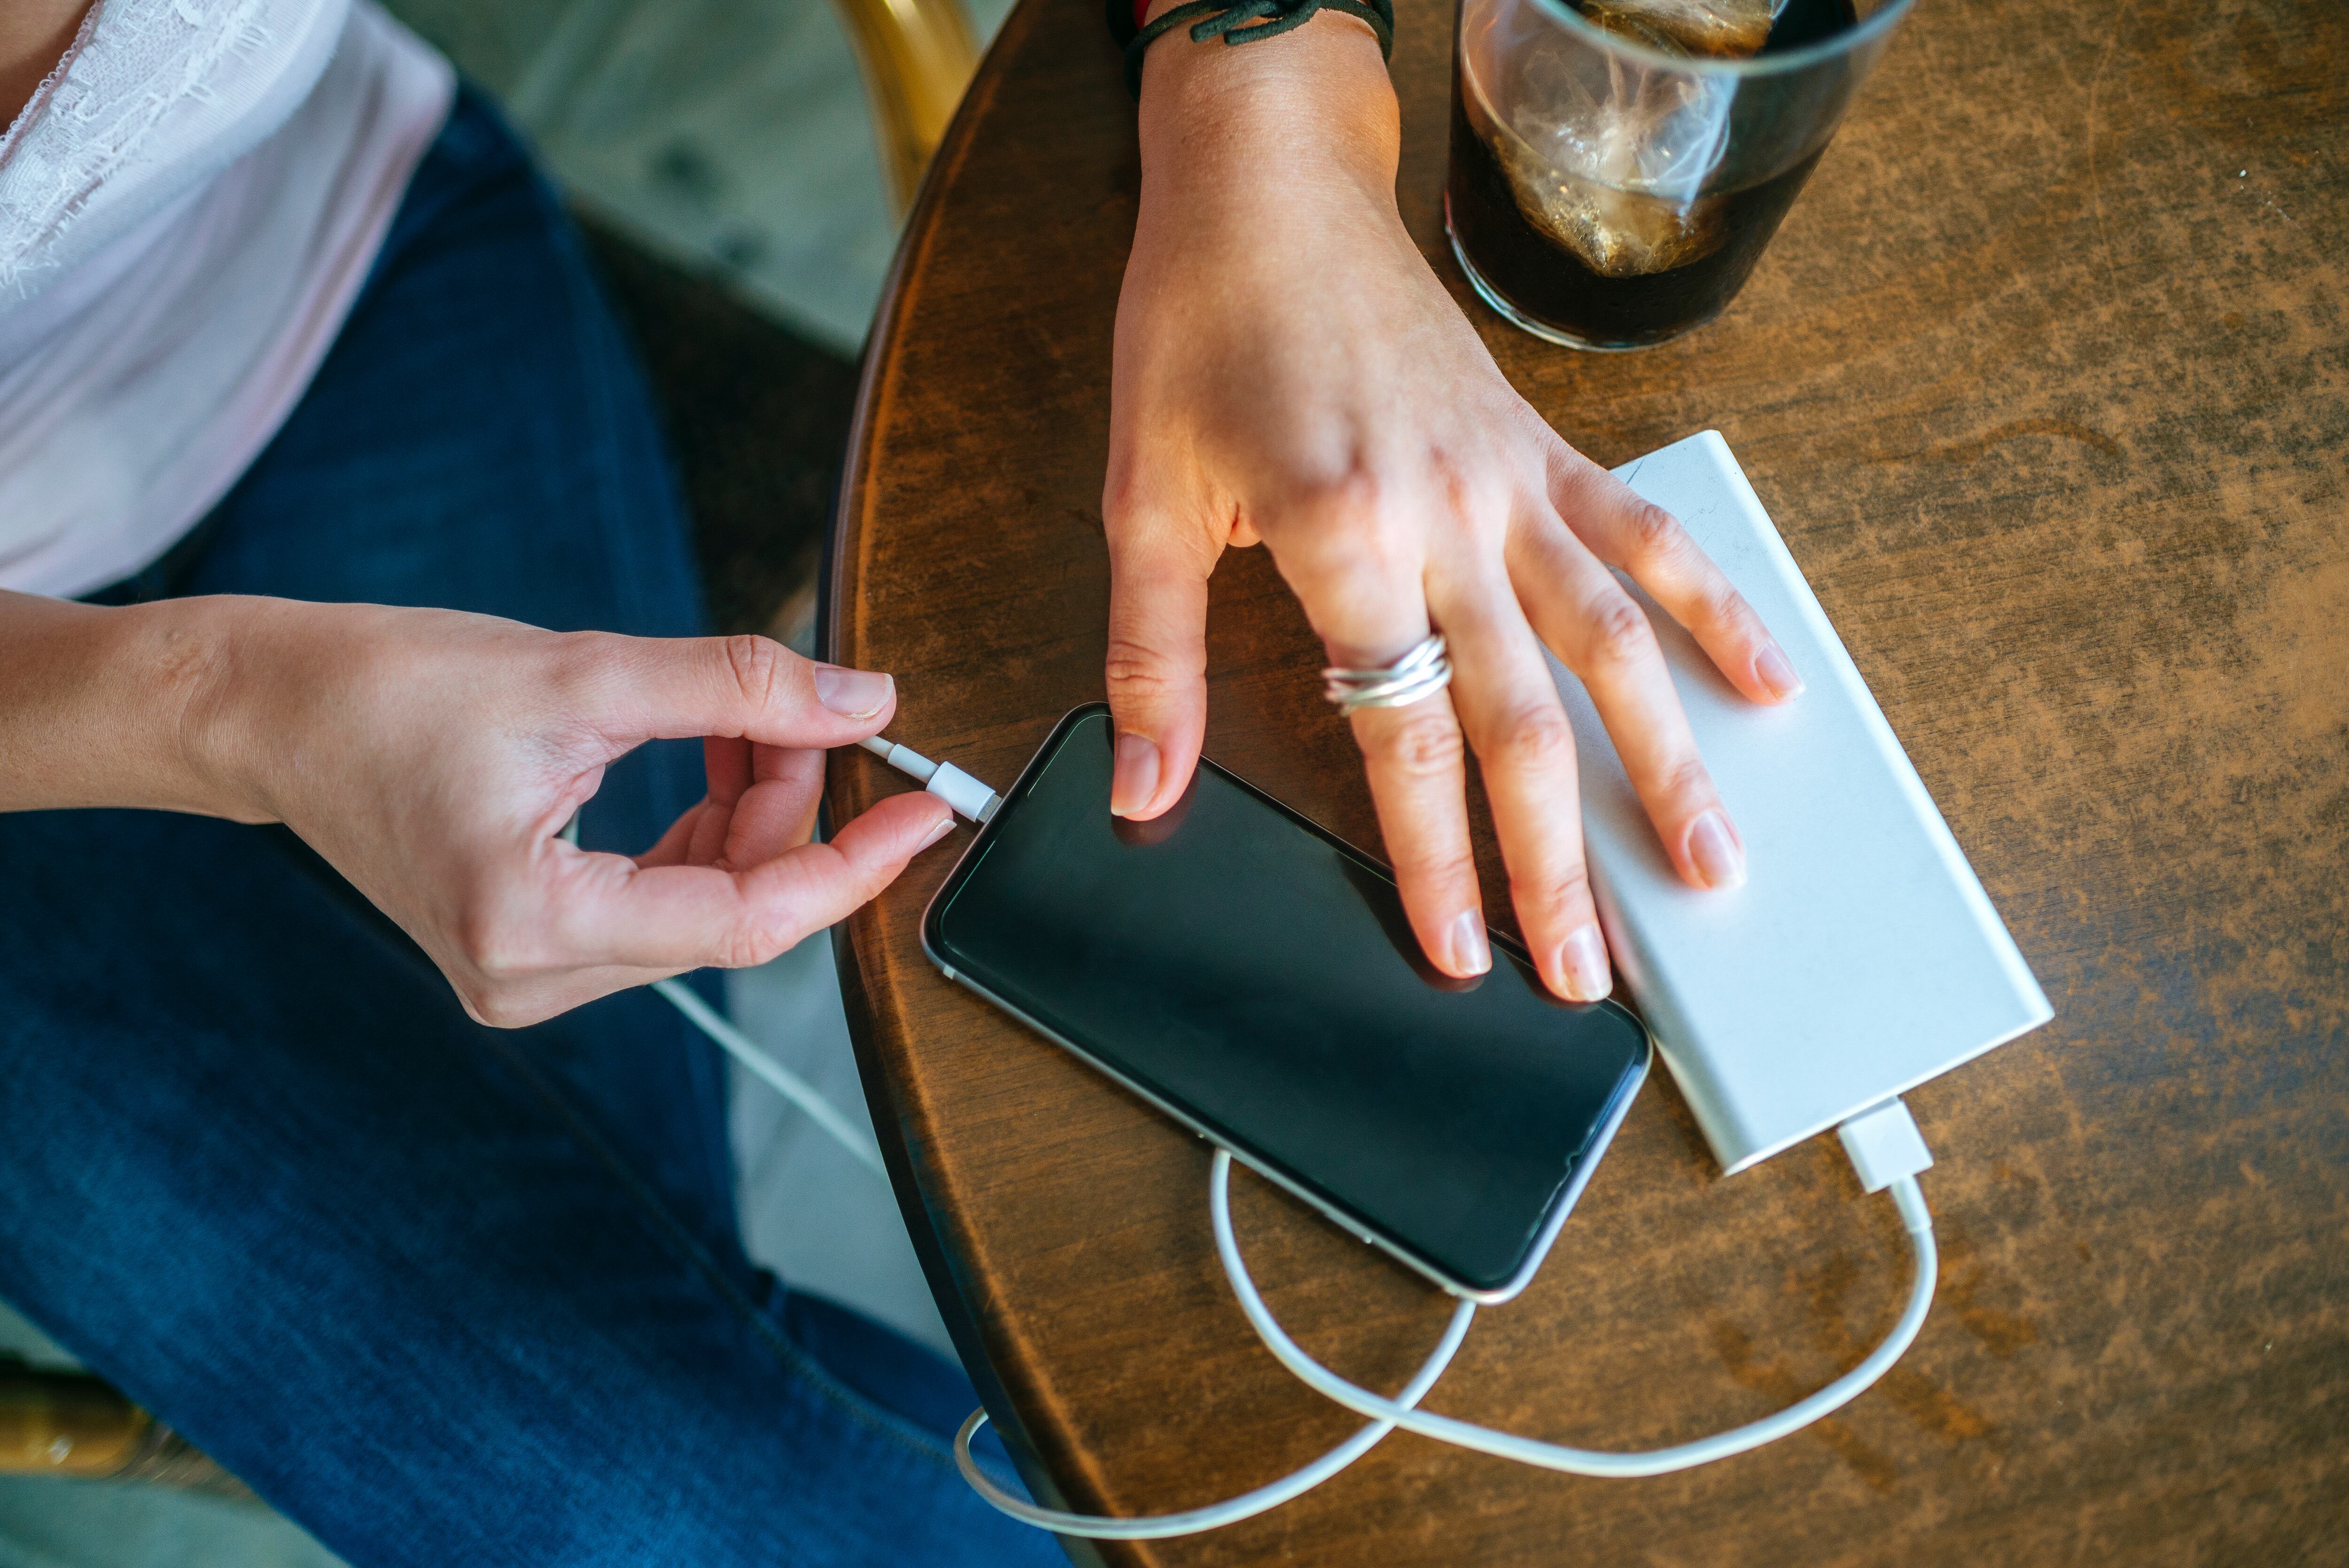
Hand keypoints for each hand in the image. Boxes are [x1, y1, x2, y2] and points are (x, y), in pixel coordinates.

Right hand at [183, 600, 951, 1025]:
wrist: (274, 713)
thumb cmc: (389, 687)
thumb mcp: (580, 670)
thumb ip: (734, 688)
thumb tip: (863, 700)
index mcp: (529, 925)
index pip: (748, 921)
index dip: (854, 864)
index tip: (927, 808)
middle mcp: (529, 979)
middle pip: (732, 911)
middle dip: (791, 808)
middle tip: (810, 709)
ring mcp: (528, 977)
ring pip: (706, 906)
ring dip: (750, 815)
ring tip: (743, 718)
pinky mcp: (531, 951)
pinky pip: (663, 902)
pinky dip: (705, 832)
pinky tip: (706, 757)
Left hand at [1103, 13, 1800, 1001]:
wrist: (1266, 189)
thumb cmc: (1197, 329)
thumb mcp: (1143, 499)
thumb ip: (1153, 658)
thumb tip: (1145, 790)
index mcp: (1340, 534)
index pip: (1402, 734)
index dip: (1436, 859)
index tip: (1464, 952)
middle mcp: (1445, 515)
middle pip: (1522, 717)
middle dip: (1562, 859)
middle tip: (1590, 971)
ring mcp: (1509, 480)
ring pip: (1612, 641)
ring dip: (1668, 760)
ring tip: (1713, 863)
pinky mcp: (1543, 446)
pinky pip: (1643, 535)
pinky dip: (1713, 606)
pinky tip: (1767, 683)